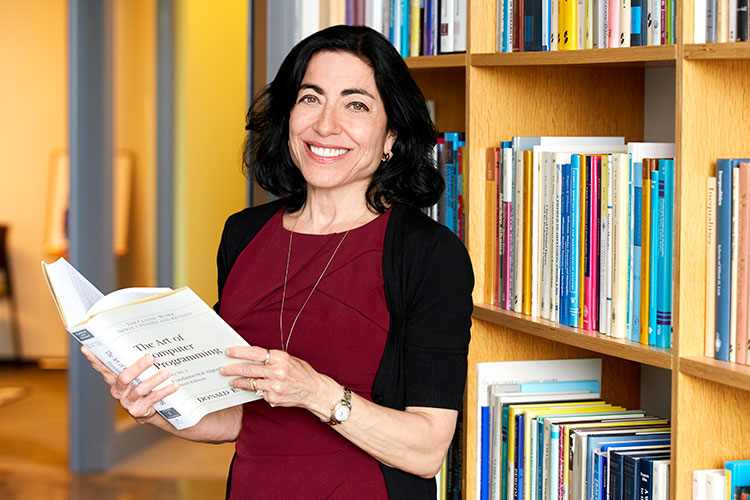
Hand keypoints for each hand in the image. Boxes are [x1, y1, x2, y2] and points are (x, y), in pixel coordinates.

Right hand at [80, 346, 178, 423]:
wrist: (153, 412)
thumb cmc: (145, 387)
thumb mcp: (138, 375)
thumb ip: (135, 362)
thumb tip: (144, 342)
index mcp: (115, 380)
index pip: (102, 368)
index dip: (93, 359)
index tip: (86, 348)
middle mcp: (118, 391)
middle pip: (124, 378)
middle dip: (137, 367)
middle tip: (151, 357)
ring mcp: (127, 402)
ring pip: (139, 390)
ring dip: (154, 380)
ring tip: (166, 372)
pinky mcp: (139, 411)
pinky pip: (152, 399)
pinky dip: (164, 391)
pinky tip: (173, 385)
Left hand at [221, 346, 339, 420]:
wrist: (315, 391)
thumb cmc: (302, 373)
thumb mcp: (289, 359)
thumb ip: (271, 359)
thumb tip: (251, 356)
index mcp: (280, 358)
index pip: (255, 353)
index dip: (239, 352)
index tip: (229, 352)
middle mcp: (277, 372)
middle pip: (249, 369)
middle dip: (233, 369)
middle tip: (223, 369)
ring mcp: (274, 387)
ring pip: (251, 383)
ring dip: (239, 382)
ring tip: (231, 381)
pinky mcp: (273, 399)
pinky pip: (259, 393)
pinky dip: (256, 391)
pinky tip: (254, 389)